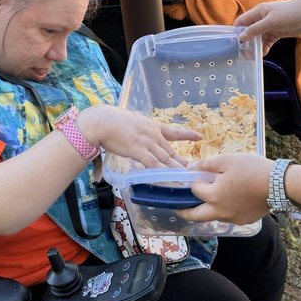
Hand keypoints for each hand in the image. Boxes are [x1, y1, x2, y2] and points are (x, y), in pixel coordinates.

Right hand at [78, 105, 199, 168]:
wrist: (101, 121)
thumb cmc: (108, 120)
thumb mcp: (126, 122)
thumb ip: (130, 133)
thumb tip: (128, 139)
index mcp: (150, 125)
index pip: (173, 131)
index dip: (187, 135)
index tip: (199, 137)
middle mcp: (152, 134)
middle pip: (170, 151)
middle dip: (182, 162)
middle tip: (192, 171)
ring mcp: (147, 142)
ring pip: (165, 159)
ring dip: (176, 170)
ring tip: (186, 179)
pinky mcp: (139, 151)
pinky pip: (154, 165)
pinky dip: (162, 173)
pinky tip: (170, 179)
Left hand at [179, 153, 271, 223]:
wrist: (280, 185)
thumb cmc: (253, 169)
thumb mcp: (228, 160)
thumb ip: (207, 164)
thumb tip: (190, 167)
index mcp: (213, 195)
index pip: (195, 190)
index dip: (194, 182)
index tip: (194, 177)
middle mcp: (220, 211)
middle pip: (196, 216)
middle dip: (185, 212)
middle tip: (178, 209)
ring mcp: (232, 218)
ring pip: (212, 217)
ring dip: (205, 212)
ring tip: (203, 203)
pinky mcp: (244, 221)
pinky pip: (228, 217)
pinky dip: (223, 211)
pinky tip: (228, 202)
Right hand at [234, 0, 300, 52]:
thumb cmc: (290, 13)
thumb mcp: (270, 22)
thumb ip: (255, 29)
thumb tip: (241, 37)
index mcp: (258, 12)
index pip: (242, 21)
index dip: (236, 31)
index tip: (234, 44)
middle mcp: (262, 19)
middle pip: (249, 31)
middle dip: (246, 42)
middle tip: (245, 54)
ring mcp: (270, 26)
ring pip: (258, 38)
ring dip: (256, 46)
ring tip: (254, 57)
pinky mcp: (278, 32)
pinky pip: (267, 41)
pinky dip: (265, 47)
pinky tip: (263, 54)